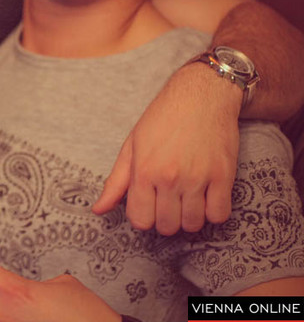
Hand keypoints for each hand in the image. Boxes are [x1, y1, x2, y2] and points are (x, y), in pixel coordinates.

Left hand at [93, 63, 240, 233]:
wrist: (201, 95)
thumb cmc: (163, 118)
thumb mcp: (132, 146)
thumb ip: (115, 182)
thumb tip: (98, 209)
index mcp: (144, 170)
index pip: (140, 219)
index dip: (143, 217)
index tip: (149, 206)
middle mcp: (169, 177)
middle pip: (167, 226)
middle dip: (165, 219)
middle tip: (168, 202)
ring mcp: (198, 178)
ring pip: (193, 224)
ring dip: (189, 218)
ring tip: (187, 200)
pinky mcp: (223, 176)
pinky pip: (220, 214)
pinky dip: (213, 212)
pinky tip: (206, 198)